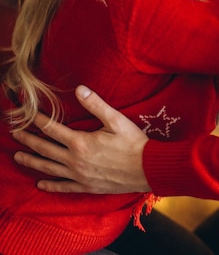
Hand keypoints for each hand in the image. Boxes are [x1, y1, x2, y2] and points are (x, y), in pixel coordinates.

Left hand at [13, 85, 150, 193]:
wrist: (147, 168)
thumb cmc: (132, 142)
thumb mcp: (115, 119)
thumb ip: (95, 104)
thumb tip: (79, 89)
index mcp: (81, 142)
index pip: (53, 129)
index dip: (39, 120)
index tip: (27, 115)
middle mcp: (75, 160)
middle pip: (45, 149)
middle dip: (28, 140)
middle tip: (15, 133)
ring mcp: (79, 175)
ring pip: (49, 168)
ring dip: (32, 161)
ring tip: (18, 157)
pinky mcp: (86, 186)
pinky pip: (63, 187)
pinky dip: (50, 185)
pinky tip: (40, 184)